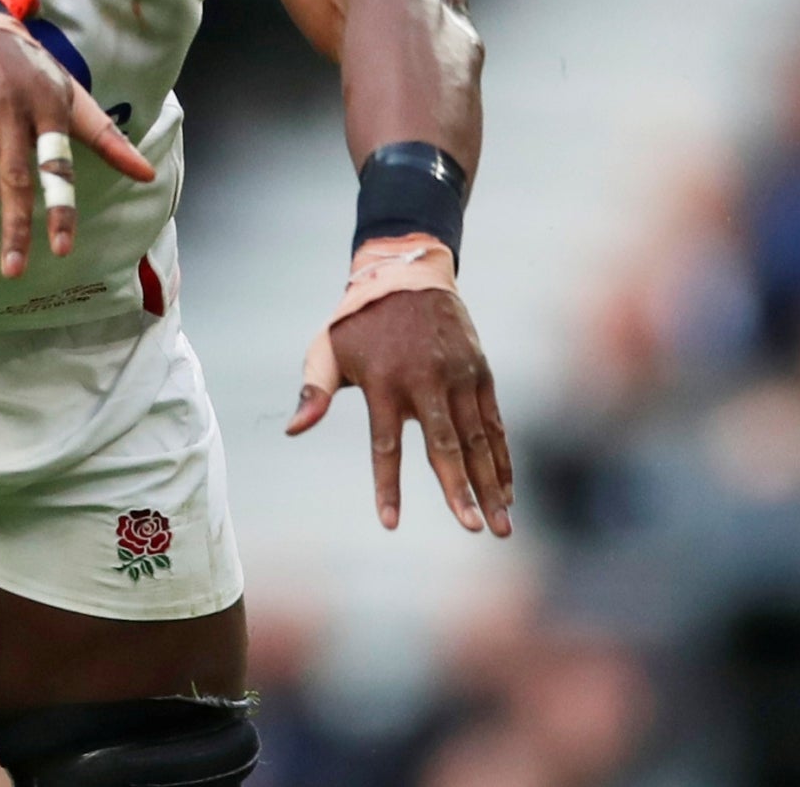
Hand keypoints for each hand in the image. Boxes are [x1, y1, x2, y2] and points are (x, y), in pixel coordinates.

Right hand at [0, 13, 153, 285]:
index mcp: (48, 106)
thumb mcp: (68, 92)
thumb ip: (104, 135)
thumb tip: (146, 174)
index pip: (56, 165)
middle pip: (13, 180)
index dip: (59, 208)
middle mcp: (10, 111)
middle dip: (13, 230)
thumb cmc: (25, 66)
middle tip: (15, 273)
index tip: (60, 250)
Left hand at [285, 287, 511, 536]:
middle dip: (459, 490)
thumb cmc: (358, 320)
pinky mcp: (480, 372)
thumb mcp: (326, 348)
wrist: (406, 271)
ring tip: (501, 525)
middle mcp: (424, 381)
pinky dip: (502, 457)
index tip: (389, 523)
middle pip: (443, 446)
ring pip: (477, 440)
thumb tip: (292, 430)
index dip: (387, 485)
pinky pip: (494, 423)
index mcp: (382, 381)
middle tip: (472, 529)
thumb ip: (312, 391)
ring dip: (490, 484)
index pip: (384, 445)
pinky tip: (507, 490)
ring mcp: (458, 377)